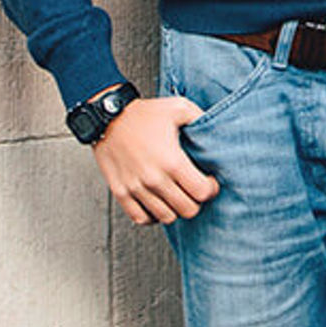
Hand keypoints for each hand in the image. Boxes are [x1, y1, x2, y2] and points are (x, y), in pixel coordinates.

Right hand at [91, 94, 218, 224]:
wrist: (107, 118)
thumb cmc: (143, 113)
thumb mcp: (180, 108)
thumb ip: (202, 118)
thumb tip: (219, 127)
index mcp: (172, 161)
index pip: (202, 193)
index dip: (211, 189)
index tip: (209, 182)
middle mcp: (153, 179)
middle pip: (187, 210)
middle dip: (196, 201)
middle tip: (194, 190)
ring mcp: (135, 188)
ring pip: (166, 217)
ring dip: (175, 209)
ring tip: (177, 196)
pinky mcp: (120, 192)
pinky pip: (140, 218)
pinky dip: (152, 216)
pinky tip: (158, 204)